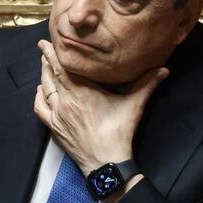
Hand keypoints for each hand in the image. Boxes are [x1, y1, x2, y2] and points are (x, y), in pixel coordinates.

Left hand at [33, 39, 167, 175]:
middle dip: (46, 59)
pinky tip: (40, 91)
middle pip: (51, 75)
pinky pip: (40, 108)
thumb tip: (164, 69)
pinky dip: (38, 96)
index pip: (64, 67)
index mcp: (82, 91)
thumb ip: (147, 84)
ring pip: (45, 89)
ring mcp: (58, 115)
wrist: (106, 163)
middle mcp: (66, 100)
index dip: (54, 52)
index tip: (47, 40)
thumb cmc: (119, 133)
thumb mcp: (134, 106)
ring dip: (43, 75)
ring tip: (43, 64)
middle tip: (43, 46)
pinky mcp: (54, 128)